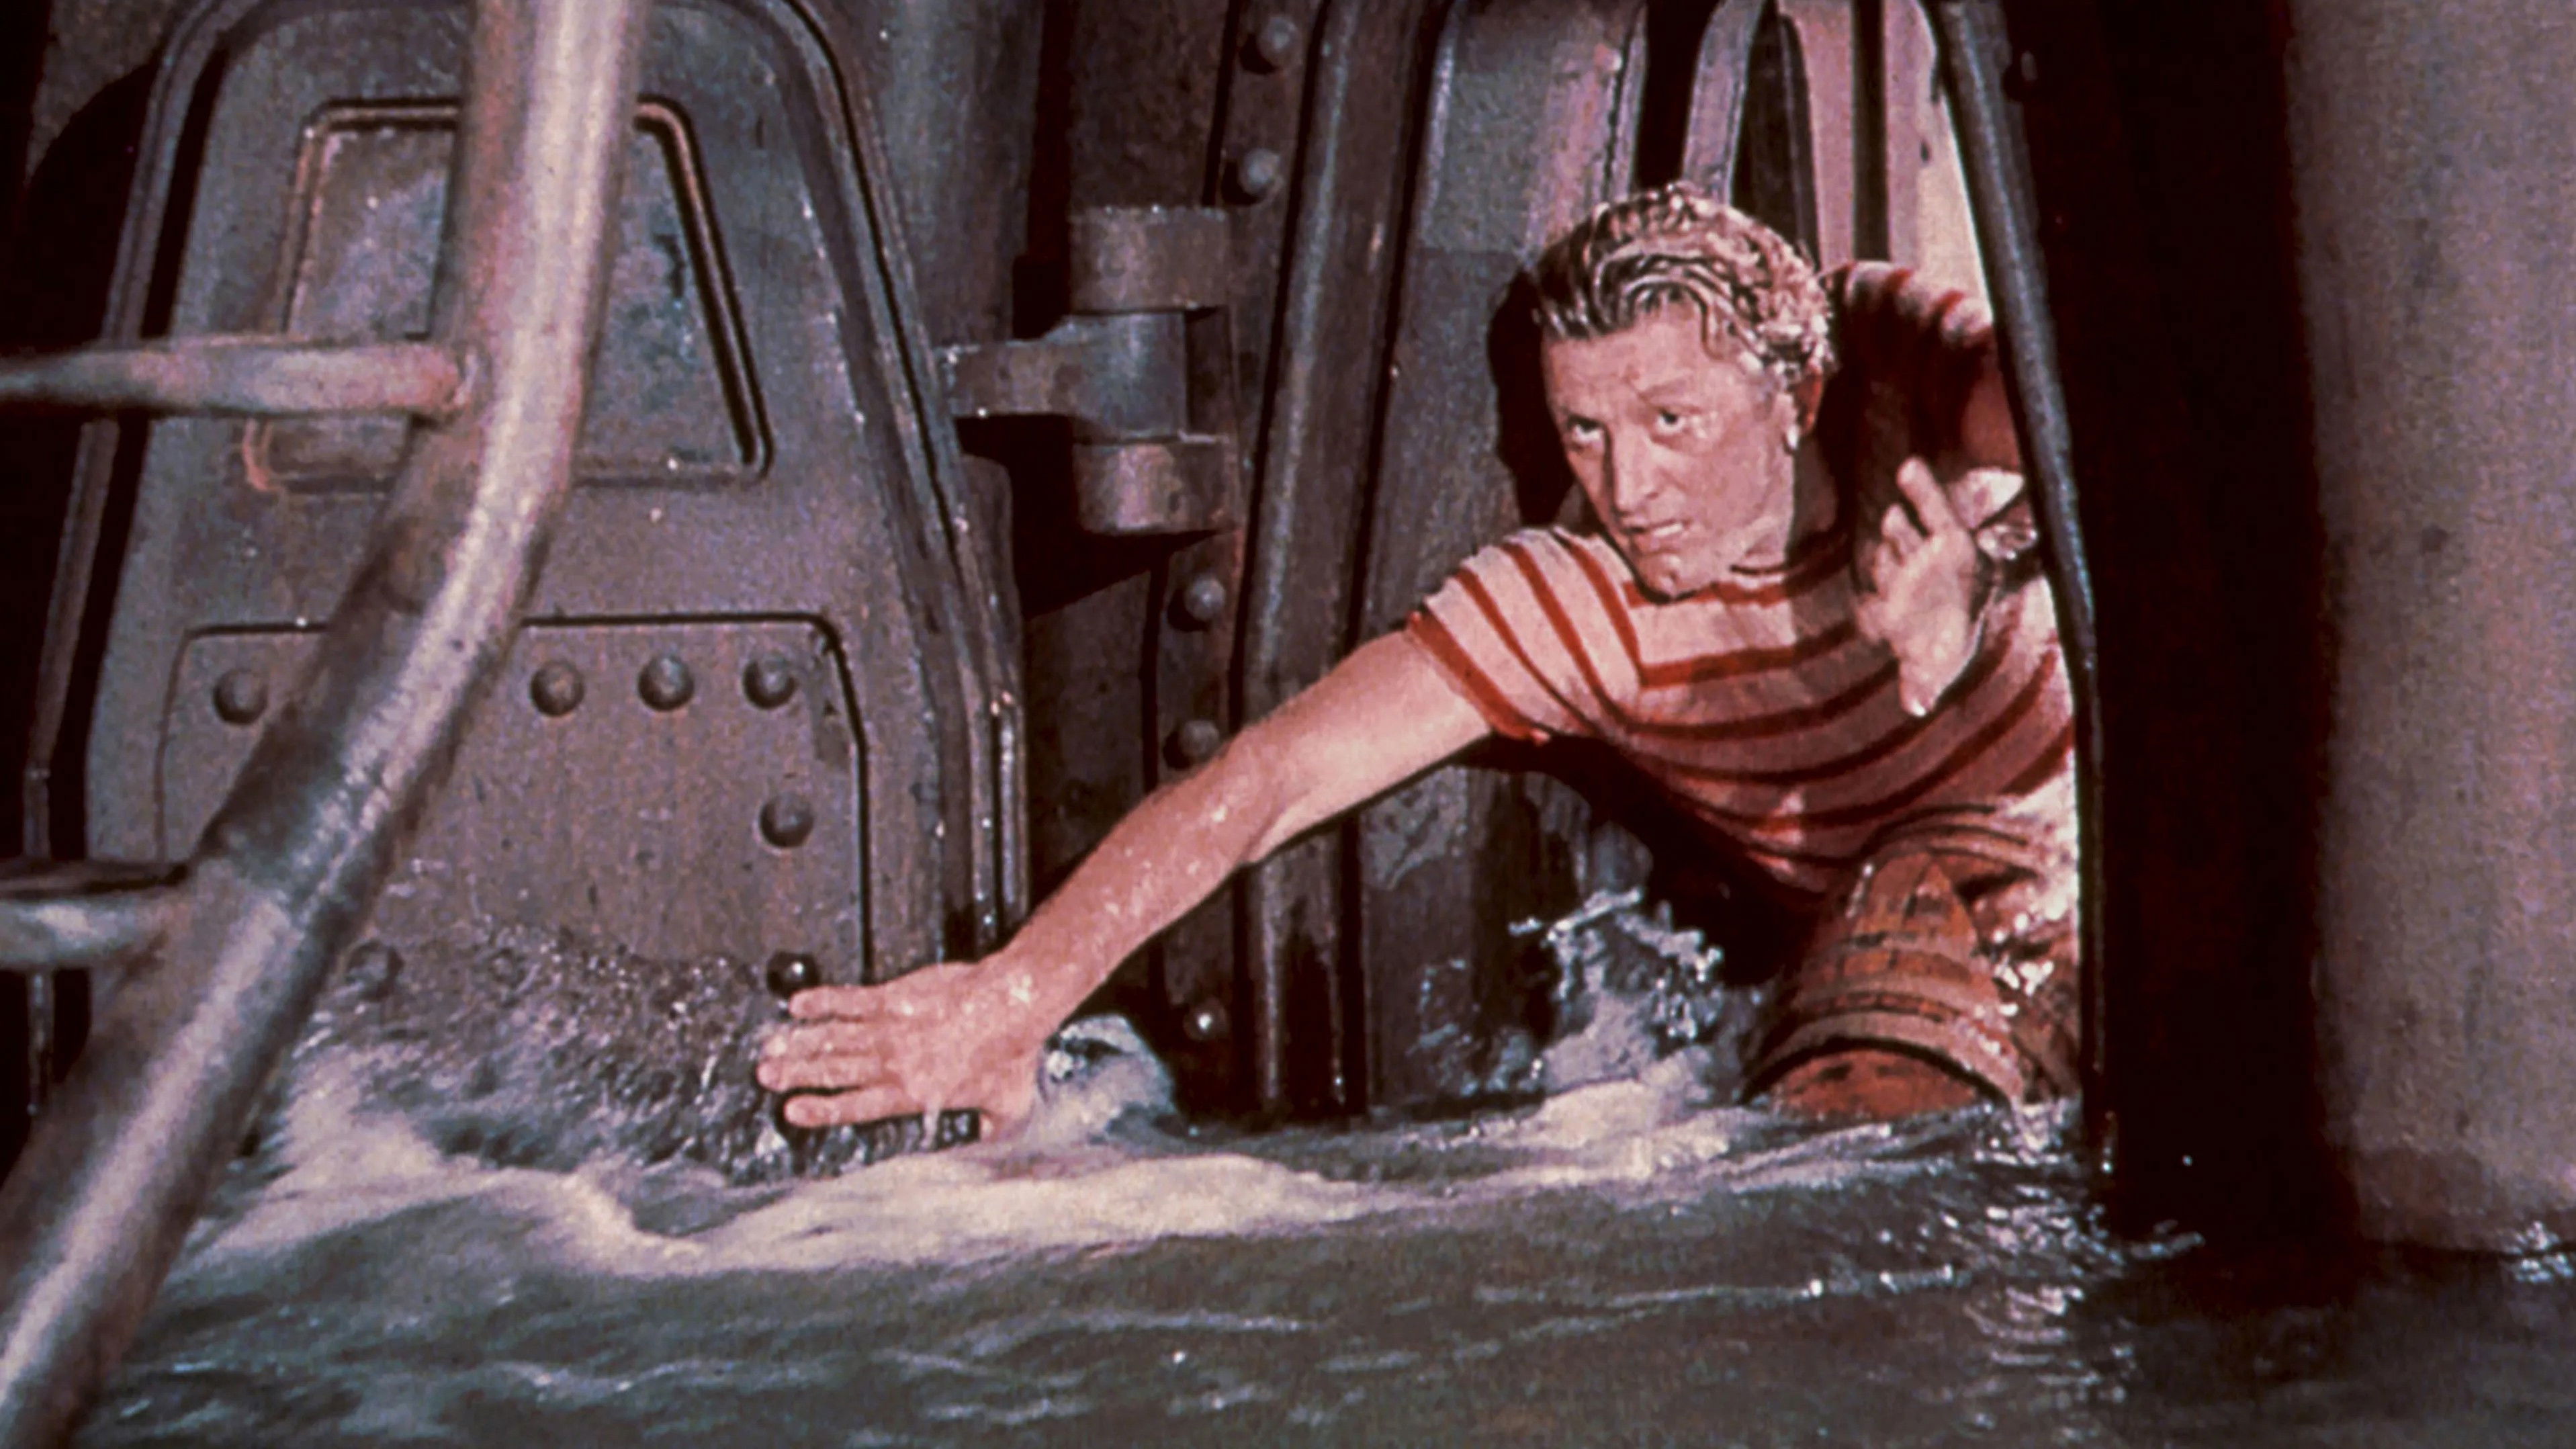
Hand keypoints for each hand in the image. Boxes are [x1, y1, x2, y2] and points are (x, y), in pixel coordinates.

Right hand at [755, 957, 1054, 1134]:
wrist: (1013, 1002)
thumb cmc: (1012, 1052)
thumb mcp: (1008, 1104)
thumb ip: (991, 1130)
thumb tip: (992, 1146)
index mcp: (915, 1094)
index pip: (857, 1106)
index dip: (822, 1109)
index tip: (792, 1111)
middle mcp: (895, 1064)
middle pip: (834, 1071)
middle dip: (797, 1074)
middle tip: (765, 1075)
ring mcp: (892, 1028)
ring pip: (835, 1038)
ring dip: (800, 1042)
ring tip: (771, 1046)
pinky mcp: (895, 997)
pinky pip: (850, 1000)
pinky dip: (823, 1001)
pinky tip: (799, 1004)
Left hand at [1853, 457, 1990, 715]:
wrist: (1960, 612)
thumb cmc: (1938, 643)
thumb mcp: (1933, 668)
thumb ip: (1921, 685)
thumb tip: (1914, 708)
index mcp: (1893, 616)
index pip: (1879, 615)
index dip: (1875, 614)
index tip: (1873, 613)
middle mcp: (1901, 583)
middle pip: (1891, 570)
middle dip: (1888, 561)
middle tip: (1887, 542)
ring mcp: (1919, 558)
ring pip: (1904, 538)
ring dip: (1901, 526)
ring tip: (1900, 491)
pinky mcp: (1945, 536)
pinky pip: (1932, 510)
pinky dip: (1922, 488)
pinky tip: (1908, 466)